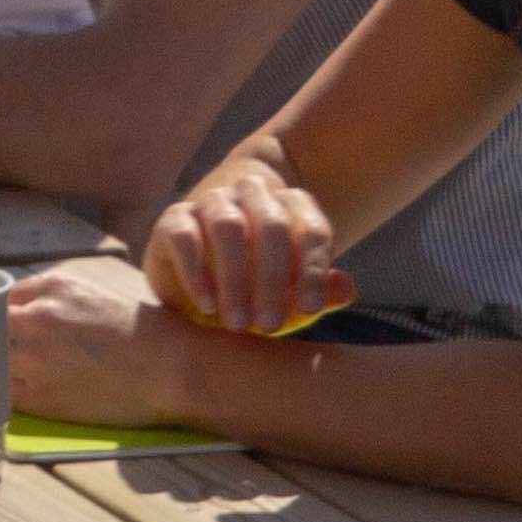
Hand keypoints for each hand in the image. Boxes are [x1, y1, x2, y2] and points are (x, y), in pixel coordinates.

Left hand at [6, 260, 208, 427]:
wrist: (171, 369)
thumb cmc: (138, 331)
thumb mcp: (90, 293)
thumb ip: (46, 297)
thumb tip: (8, 309)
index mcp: (51, 287)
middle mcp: (37, 318)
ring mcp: (35, 359)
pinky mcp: (41, 397)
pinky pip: (0, 394)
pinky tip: (0, 394)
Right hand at [142, 156, 350, 333]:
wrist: (201, 284)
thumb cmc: (257, 292)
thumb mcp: (291, 299)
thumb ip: (320, 294)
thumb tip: (346, 288)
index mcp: (291, 207)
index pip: (312, 229)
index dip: (314, 269)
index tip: (310, 309)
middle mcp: (253, 196)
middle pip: (272, 225)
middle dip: (274, 279)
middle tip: (270, 326)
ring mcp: (212, 203)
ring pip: (228, 226)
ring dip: (236, 278)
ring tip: (238, 322)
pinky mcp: (174, 220)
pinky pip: (186, 235)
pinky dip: (198, 272)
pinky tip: (207, 305)